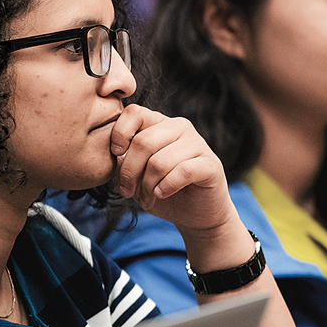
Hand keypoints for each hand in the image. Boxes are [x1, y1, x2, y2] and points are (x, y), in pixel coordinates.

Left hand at [109, 104, 235, 238]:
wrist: (195, 214)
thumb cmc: (163, 191)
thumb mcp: (137, 176)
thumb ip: (126, 161)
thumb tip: (118, 155)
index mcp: (160, 124)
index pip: (135, 113)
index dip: (119, 133)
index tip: (115, 155)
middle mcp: (180, 127)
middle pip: (143, 141)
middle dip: (129, 172)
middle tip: (127, 191)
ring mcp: (197, 143)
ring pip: (160, 161)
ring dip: (147, 187)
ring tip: (146, 200)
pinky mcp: (210, 164)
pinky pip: (182, 172)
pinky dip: (166, 187)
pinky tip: (162, 194)